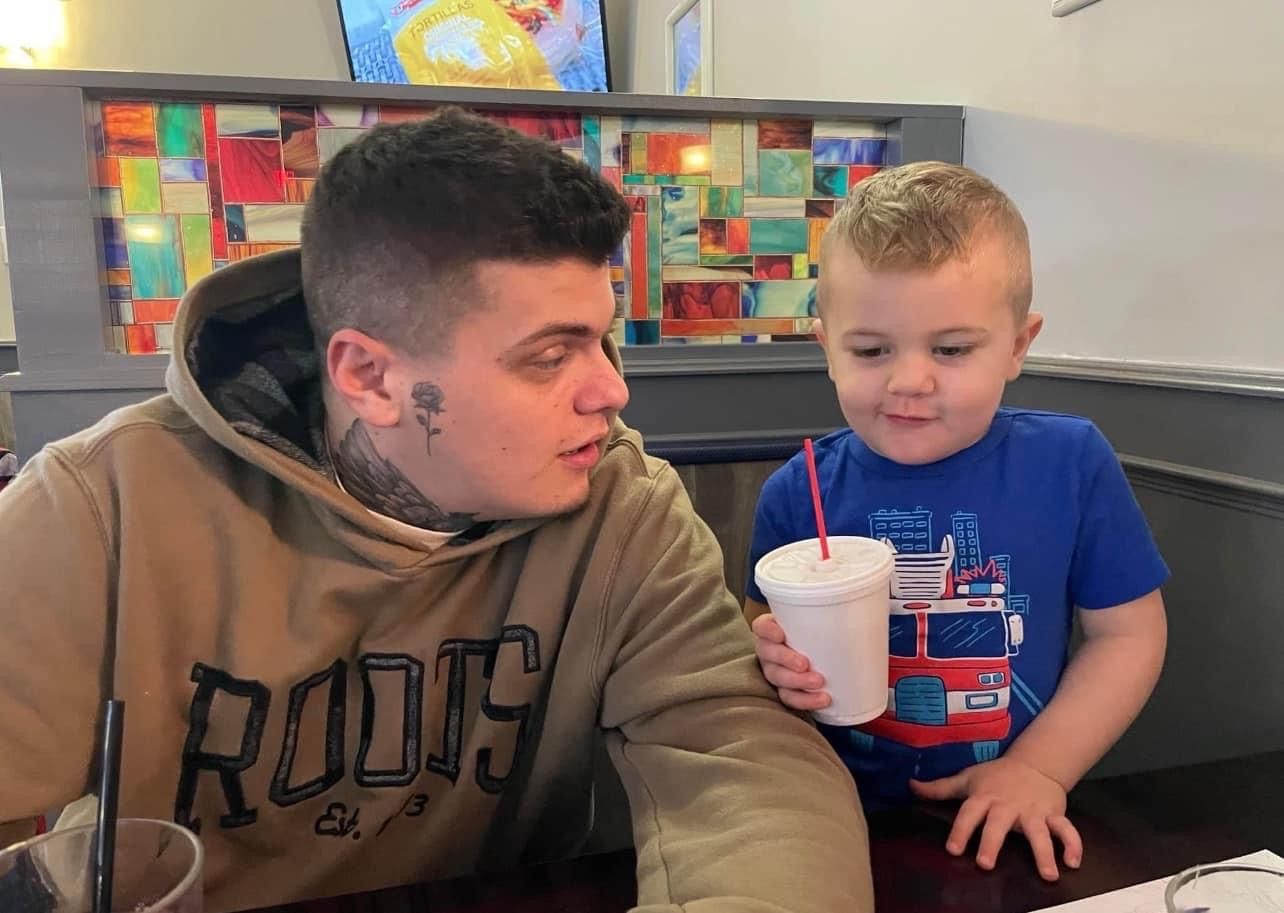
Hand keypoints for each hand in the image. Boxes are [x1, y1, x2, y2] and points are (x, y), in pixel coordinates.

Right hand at [750, 613, 830, 711]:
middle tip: (805, 663)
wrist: (835, 660)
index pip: (761, 626)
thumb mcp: (829, 623)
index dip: (767, 630)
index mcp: (775, 629)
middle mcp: (770, 650)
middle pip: (767, 653)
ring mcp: (775, 671)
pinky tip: (823, 699)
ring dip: (796, 681)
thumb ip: (838, 616)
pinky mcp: (786, 691)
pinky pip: (789, 697)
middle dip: (785, 659)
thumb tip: (863, 610)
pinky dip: (805, 700)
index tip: (781, 635)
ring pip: (776, 677)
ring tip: (818, 683)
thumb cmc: (828, 635)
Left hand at [910, 757, 1082, 880]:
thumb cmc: (996, 776)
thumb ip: (940, 787)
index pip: (969, 813)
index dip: (960, 829)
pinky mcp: (1053, 814)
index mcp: (985, 797)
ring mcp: (1032, 810)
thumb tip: (910, 785)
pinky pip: (1067, 829)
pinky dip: (1073, 844)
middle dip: (992, 842)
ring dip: (1043, 852)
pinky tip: (1073, 863)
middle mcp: (1008, 805)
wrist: (1035, 763)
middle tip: (985, 863)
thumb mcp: (967, 779)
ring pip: (1040, 831)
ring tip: (1048, 874)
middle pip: (999, 824)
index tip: (953, 849)